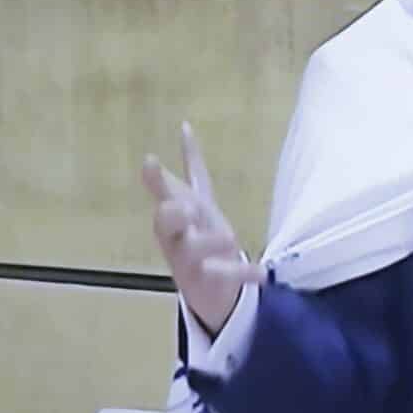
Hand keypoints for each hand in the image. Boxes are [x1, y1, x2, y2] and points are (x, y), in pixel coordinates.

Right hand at [142, 121, 252, 335]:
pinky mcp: (205, 280)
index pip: (163, 192)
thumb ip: (192, 166)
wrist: (206, 286)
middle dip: (172, 213)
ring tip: (231, 237)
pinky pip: (222, 275)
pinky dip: (242, 272)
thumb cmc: (197, 232)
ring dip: (209, 241)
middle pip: (165, 223)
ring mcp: (186, 260)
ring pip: (191, 249)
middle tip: (186, 208)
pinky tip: (262, 272)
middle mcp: (173, 236)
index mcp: (171, 215)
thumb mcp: (196, 198)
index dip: (156, 178)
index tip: (150, 161)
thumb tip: (185, 126)